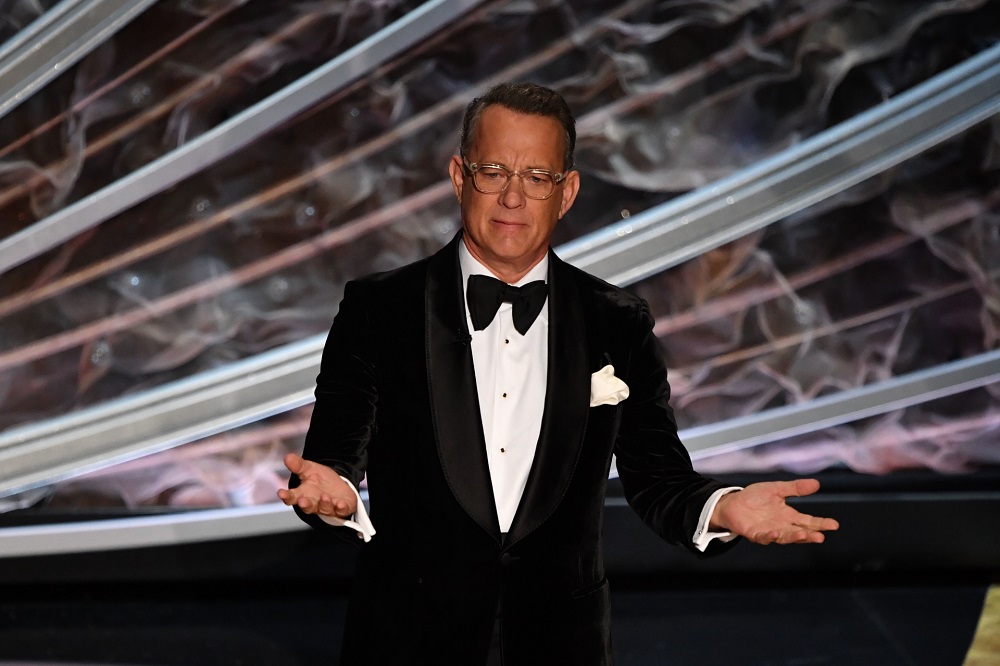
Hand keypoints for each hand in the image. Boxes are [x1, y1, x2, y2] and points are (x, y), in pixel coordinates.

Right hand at [277, 453, 357, 517]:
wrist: (339, 485)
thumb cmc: (321, 480)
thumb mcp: (309, 469)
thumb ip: (298, 465)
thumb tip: (287, 457)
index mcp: (303, 494)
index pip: (292, 497)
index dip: (286, 496)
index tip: (281, 493)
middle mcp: (314, 503)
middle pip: (307, 507)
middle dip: (305, 504)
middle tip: (302, 501)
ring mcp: (328, 507)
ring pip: (324, 509)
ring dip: (324, 504)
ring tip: (325, 497)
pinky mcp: (341, 509)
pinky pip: (341, 511)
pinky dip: (341, 508)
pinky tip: (340, 504)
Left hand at [710, 479, 838, 544]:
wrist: (733, 502)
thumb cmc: (754, 497)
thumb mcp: (776, 489)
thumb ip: (795, 488)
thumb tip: (816, 483)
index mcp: (788, 516)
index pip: (808, 521)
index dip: (821, 524)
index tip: (834, 525)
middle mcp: (781, 526)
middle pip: (799, 532)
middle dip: (810, 535)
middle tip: (821, 536)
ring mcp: (769, 531)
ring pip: (784, 537)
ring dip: (793, 537)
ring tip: (803, 535)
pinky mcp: (755, 533)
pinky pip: (764, 537)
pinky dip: (770, 536)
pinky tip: (776, 533)